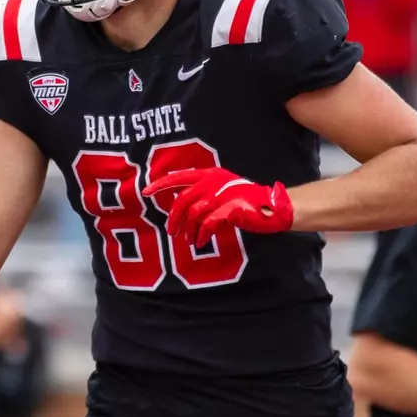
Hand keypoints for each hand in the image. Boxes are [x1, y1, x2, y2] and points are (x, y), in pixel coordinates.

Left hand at [142, 167, 293, 247]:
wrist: (270, 207)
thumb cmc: (243, 201)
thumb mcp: (220, 191)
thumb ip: (201, 194)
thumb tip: (180, 207)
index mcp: (209, 174)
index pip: (179, 177)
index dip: (160, 184)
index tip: (145, 192)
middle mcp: (213, 181)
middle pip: (183, 200)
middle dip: (174, 218)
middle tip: (172, 232)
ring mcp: (222, 194)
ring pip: (194, 214)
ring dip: (189, 230)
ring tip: (190, 241)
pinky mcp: (230, 209)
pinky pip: (208, 224)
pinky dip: (202, 235)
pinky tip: (202, 241)